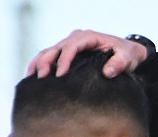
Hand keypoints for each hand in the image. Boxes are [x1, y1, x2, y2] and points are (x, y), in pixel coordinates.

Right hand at [28, 30, 147, 79]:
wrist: (127, 52)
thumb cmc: (126, 54)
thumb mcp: (127, 58)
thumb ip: (119, 64)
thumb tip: (107, 72)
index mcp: (88, 37)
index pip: (72, 47)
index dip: (64, 60)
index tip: (60, 75)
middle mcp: (76, 39)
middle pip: (55, 48)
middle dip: (46, 62)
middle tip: (41, 78)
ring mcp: (70, 45)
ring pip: (49, 52)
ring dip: (38, 63)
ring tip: (30, 78)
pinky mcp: (67, 54)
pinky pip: (51, 57)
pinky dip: (41, 65)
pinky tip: (33, 77)